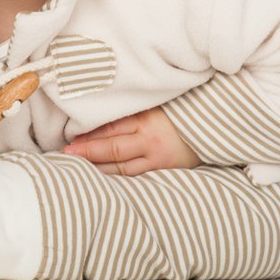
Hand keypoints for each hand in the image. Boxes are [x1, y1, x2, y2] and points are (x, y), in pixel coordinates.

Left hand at [62, 106, 202, 175]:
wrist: (213, 126)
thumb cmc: (181, 109)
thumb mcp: (157, 102)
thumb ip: (133, 108)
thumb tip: (102, 108)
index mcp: (146, 117)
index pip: (111, 125)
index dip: (89, 131)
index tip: (70, 134)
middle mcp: (149, 138)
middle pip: (112, 147)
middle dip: (87, 151)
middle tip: (65, 153)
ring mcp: (156, 156)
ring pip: (120, 165)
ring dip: (97, 166)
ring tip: (77, 166)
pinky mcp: (163, 168)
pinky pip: (134, 174)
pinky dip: (115, 176)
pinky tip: (101, 176)